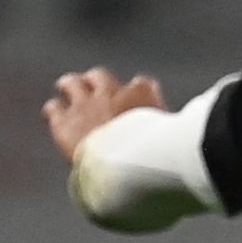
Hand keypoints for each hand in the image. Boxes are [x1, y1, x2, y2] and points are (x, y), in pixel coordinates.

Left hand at [45, 69, 165, 163]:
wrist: (125, 166)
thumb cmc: (157, 159)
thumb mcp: (174, 143)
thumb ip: (170, 137)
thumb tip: (187, 151)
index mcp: (142, 94)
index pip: (143, 83)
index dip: (141, 93)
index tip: (144, 104)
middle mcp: (111, 93)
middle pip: (100, 76)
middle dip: (96, 82)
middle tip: (95, 90)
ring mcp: (85, 105)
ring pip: (71, 83)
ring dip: (71, 87)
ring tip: (68, 91)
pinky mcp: (64, 121)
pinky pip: (54, 108)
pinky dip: (56, 112)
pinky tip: (57, 117)